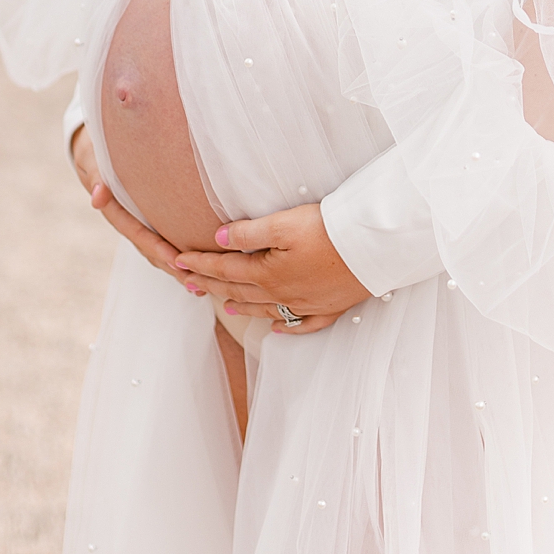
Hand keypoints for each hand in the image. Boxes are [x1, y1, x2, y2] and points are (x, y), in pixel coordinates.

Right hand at [69, 124, 207, 302]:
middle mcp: (129, 224)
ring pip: (158, 254)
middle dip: (172, 266)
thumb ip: (96, 176)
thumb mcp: (94, 162)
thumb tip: (98, 196)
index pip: (137, 233)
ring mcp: (140, 227)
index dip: (156, 247)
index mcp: (116, 212)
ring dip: (177, 270)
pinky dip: (179, 261)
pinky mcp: (152, 225)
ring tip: (200, 284)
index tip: (175, 259)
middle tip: (194, 279)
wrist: (98, 156)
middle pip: (151, 251)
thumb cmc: (100, 156)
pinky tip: (199, 275)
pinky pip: (165, 246)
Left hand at [172, 204, 368, 334]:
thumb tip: (219, 239)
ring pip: (265, 309)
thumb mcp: (283, 224)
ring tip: (224, 305)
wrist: (374, 248)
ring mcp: (306, 305)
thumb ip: (248, 233)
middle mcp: (283, 294)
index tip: (179, 261)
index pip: (225, 270)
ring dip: (241, 306)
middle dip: (211, 286)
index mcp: (268, 274)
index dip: (200, 265)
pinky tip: (276, 329)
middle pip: (240, 291)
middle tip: (188, 284)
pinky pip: (300, 324)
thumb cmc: (329, 231)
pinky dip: (284, 327)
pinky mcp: (329, 307)